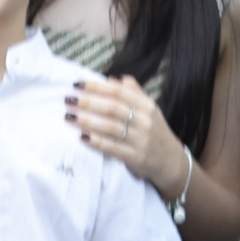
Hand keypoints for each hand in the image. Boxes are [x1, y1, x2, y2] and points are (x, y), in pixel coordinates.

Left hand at [69, 76, 186, 188]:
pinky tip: (82, 137)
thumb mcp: (150, 110)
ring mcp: (140, 139)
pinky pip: (113, 148)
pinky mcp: (135, 157)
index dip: (98, 87)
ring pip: (110, 127)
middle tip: (68, 100)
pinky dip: (97, 142)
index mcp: (147, 106)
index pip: (120, 92)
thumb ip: (134, 93)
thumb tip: (113, 78)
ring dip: (88, 121)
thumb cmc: (155, 132)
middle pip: (113, 108)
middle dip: (89, 102)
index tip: (78, 84)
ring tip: (69, 117)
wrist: (170, 161)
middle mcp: (144, 121)